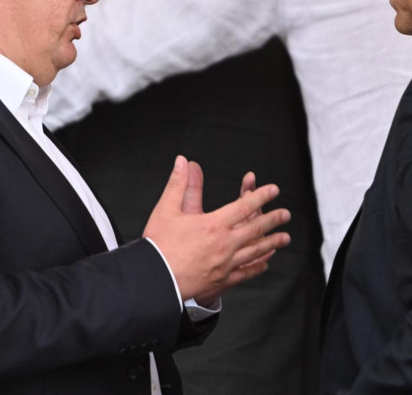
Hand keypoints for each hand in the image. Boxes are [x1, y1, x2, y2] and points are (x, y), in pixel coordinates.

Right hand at [143, 156, 290, 303]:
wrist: (157, 278)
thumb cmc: (160, 244)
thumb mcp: (166, 209)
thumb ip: (178, 184)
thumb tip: (183, 162)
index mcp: (213, 224)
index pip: (243, 207)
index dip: (261, 196)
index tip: (274, 190)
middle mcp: (224, 244)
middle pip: (255, 229)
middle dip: (273, 219)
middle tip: (286, 214)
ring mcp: (226, 263)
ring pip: (256, 251)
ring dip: (272, 243)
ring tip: (285, 238)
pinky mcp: (222, 279)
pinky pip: (246, 273)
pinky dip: (257, 267)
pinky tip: (264, 264)